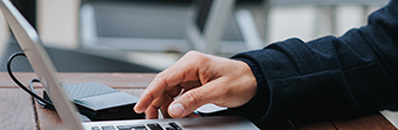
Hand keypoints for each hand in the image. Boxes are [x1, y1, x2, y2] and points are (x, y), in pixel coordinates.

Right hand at [134, 51, 256, 118]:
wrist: (256, 80)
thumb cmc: (242, 80)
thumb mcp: (218, 92)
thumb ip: (194, 100)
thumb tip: (173, 110)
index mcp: (192, 63)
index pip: (163, 78)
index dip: (149, 93)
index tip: (140, 107)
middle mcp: (189, 66)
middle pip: (163, 86)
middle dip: (157, 103)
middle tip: (154, 120)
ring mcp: (191, 74)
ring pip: (169, 92)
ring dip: (169, 106)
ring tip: (174, 119)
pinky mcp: (194, 82)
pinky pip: (179, 95)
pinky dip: (179, 106)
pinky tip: (185, 115)